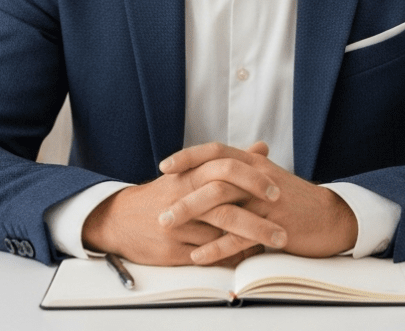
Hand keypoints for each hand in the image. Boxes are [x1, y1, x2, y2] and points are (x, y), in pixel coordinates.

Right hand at [81, 142, 284, 266]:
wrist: (119, 219)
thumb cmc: (164, 193)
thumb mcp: (192, 172)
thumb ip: (229, 161)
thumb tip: (262, 147)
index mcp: (190, 175)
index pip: (226, 170)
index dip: (254, 180)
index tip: (278, 191)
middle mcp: (182, 198)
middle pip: (226, 209)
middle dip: (259, 222)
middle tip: (285, 230)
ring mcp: (176, 227)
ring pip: (218, 237)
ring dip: (248, 244)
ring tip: (272, 246)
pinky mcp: (170, 251)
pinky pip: (206, 257)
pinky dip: (229, 257)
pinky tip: (247, 257)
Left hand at [158, 141, 357, 264]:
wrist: (330, 217)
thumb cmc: (293, 200)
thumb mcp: (266, 179)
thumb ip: (241, 173)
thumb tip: (210, 171)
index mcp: (254, 163)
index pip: (216, 151)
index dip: (189, 156)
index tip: (164, 167)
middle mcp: (257, 176)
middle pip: (214, 178)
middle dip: (183, 195)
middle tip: (160, 211)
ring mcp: (266, 200)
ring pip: (223, 204)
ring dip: (193, 216)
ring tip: (171, 229)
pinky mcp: (274, 224)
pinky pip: (240, 235)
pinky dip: (216, 247)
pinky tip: (199, 256)